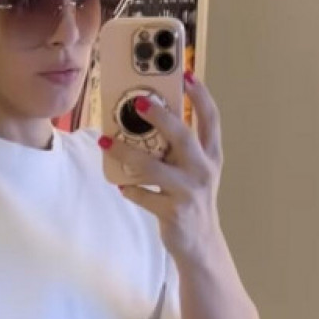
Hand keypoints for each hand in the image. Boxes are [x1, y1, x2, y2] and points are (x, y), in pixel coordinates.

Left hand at [100, 73, 222, 261]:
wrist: (201, 244)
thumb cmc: (192, 200)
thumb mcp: (194, 171)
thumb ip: (179, 150)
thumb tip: (146, 124)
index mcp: (211, 156)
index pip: (211, 118)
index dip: (200, 95)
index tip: (187, 74)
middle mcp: (203, 170)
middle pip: (182, 135)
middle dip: (160, 116)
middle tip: (138, 102)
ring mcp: (189, 192)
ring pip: (153, 167)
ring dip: (127, 153)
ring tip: (106, 143)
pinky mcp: (173, 212)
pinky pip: (144, 195)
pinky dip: (130, 189)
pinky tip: (121, 184)